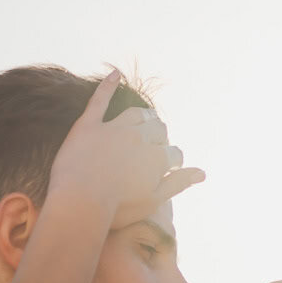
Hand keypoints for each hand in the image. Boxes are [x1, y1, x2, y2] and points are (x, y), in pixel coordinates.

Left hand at [47, 69, 204, 222]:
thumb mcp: (154, 200)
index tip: (170, 170)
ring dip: (145, 116)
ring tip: (147, 119)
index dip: (174, 162)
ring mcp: (114, 128)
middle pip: (158, 130)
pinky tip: (115, 74)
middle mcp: (139, 137)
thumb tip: (202, 173)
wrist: (79, 201)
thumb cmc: (117, 208)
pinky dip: (107, 85)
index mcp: (157, 158)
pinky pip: (100, 100)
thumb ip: (178, 183)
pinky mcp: (89, 125)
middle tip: (156, 147)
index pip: (174, 154)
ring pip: (136, 115)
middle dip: (161, 137)